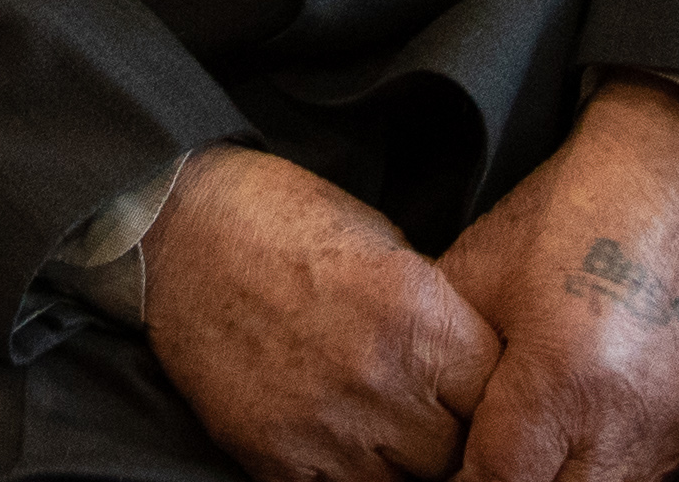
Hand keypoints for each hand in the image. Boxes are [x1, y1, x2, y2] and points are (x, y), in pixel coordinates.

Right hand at [142, 145, 501, 480]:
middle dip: (453, 438)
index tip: (481, 395)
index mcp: (420, 315)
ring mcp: (327, 427)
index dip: (495, 399)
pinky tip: (343, 445)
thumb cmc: (285, 221)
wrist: (178, 231)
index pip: (500, 398)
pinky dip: (349, 477)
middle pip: (457, 454)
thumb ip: (433, 318)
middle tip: (437, 418)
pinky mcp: (276, 458)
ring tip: (390, 433)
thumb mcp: (386, 246)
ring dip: (404, 465)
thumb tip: (471, 371)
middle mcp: (381, 379)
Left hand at [434, 77, 678, 481]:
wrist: (661, 187)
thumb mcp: (473, 281)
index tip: (434, 471)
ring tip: (515, 454)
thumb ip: (443, 365)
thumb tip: (412, 421)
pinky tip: (557, 450)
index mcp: (559, 379)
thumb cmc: (555, 223)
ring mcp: (660, 432)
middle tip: (470, 461)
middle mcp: (618, 420)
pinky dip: (586, 476)